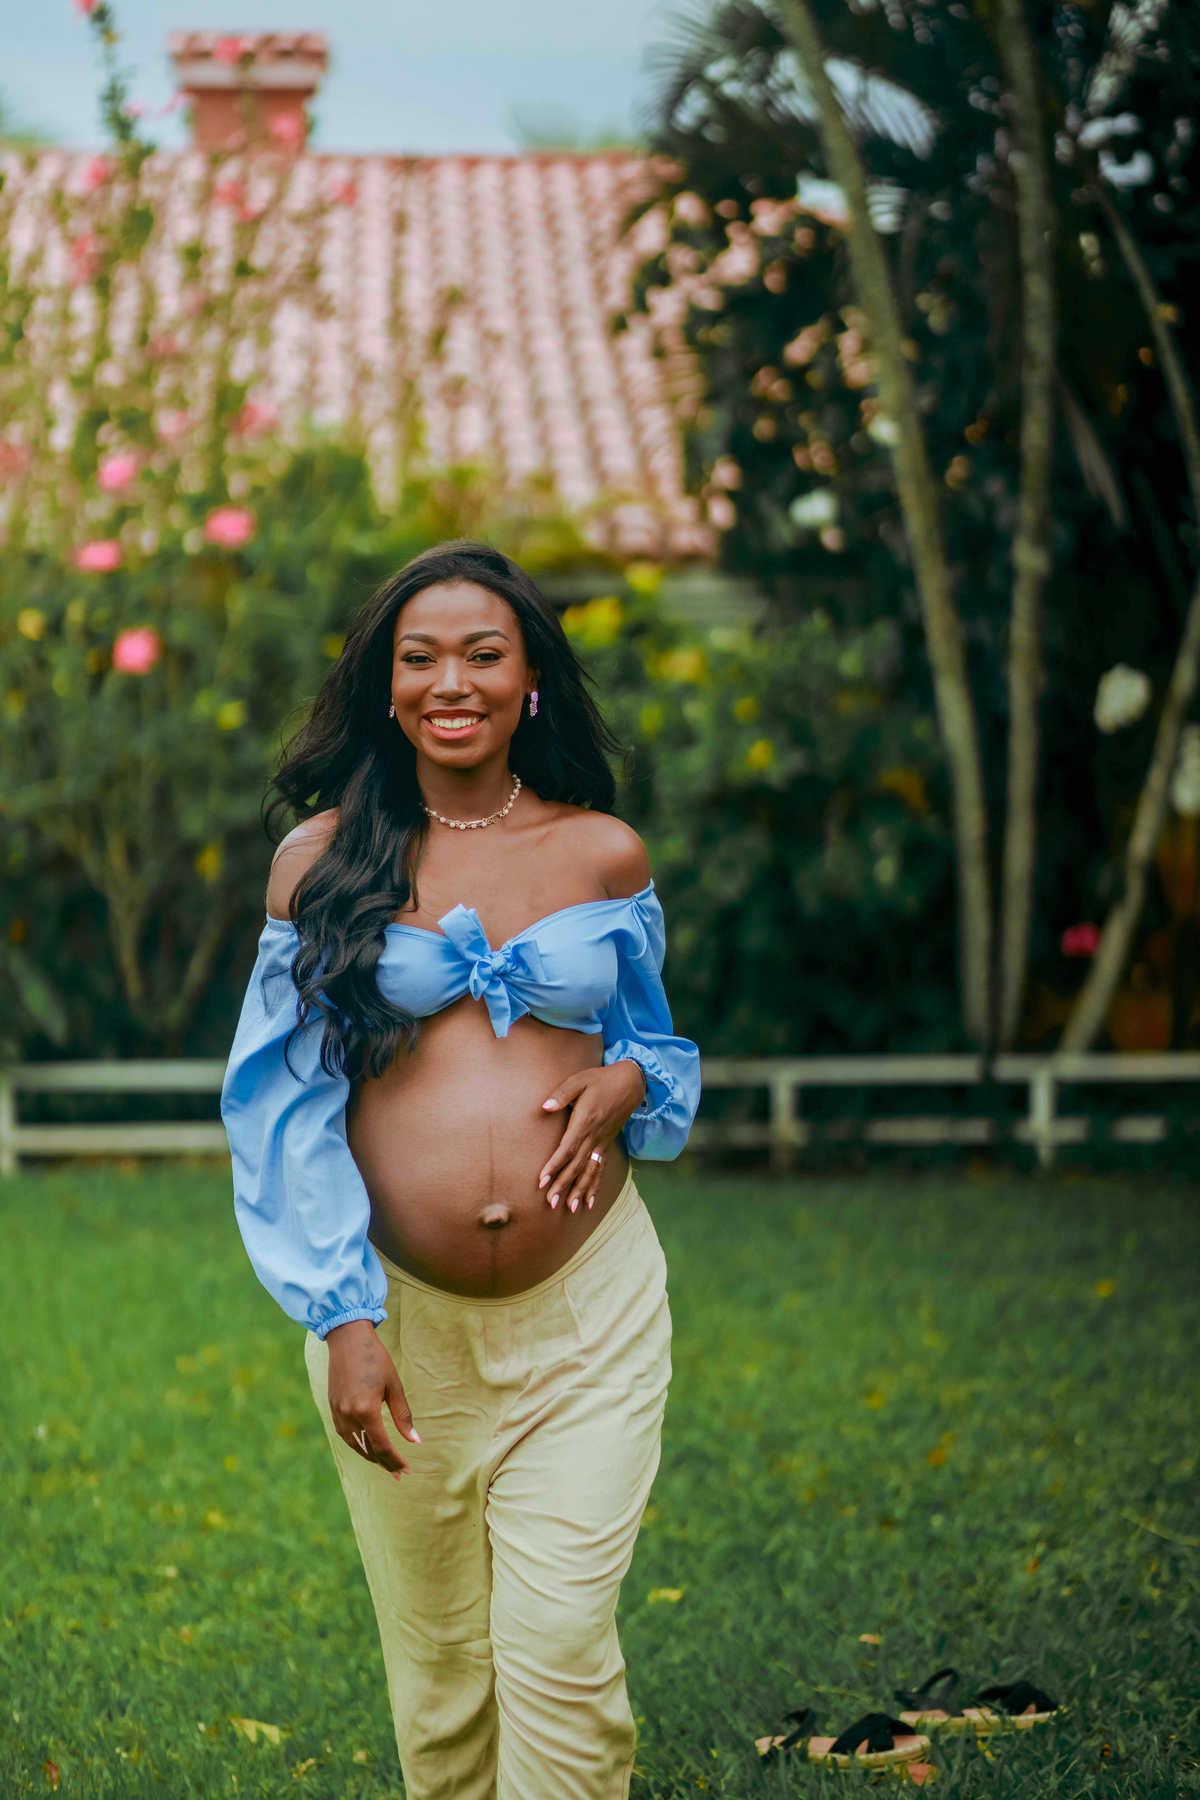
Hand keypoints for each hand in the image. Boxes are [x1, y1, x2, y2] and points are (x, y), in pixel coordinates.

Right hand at [325, 1319, 420, 1479]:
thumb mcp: (393, 1385)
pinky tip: (368, 1446)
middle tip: (399, 1473)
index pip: (382, 1446)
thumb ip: (403, 1415)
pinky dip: (358, 1444)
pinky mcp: (332, 1408)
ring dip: (371, 1456)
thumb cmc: (375, 1358)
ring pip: (355, 1445)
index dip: (395, 1461)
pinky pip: (346, 1435)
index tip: (406, 1471)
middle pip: (368, 1450)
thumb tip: (415, 1441)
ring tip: (385, 1463)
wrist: (347, 1339)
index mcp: (366, 1411)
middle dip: (385, 1463)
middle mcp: (349, 1416)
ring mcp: (337, 1413)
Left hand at [538, 1060, 645, 1213]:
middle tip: (550, 1202)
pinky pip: (600, 1169)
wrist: (631, 1083)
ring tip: (569, 1208)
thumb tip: (545, 1107)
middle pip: (577, 1166)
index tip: (542, 1181)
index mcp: (585, 1121)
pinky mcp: (606, 1145)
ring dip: (579, 1190)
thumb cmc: (600, 1079)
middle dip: (563, 1185)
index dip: (554, 1165)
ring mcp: (602, 1143)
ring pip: (589, 1171)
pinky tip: (589, 1202)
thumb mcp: (580, 1080)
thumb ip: (562, 1094)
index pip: (567, 1149)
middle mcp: (595, 1136)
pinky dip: (594, 1186)